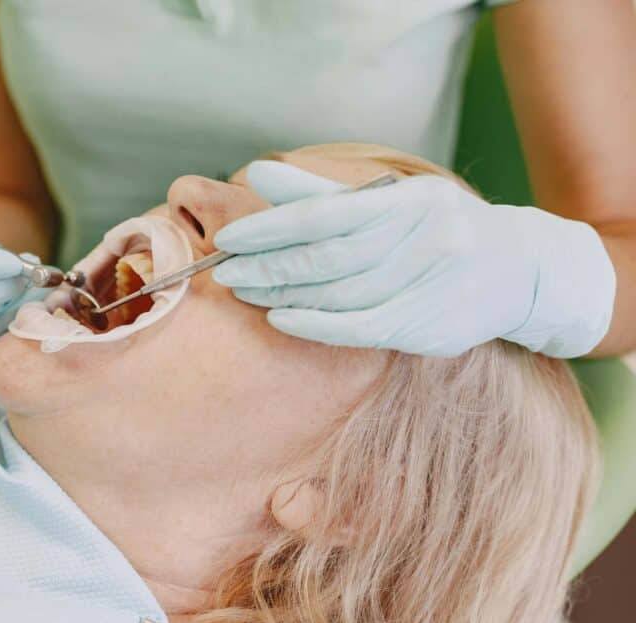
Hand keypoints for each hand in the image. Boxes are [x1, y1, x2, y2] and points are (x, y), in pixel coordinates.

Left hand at [213, 161, 614, 357]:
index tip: (227, 239)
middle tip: (224, 271)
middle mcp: (426, 238)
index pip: (325, 214)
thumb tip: (258, 175)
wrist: (518, 271)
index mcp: (409, 199)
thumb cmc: (433, 230)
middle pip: (328, 258)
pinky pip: (361, 329)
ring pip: (340, 295)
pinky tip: (281, 320)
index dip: (269, 228)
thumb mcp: (386, 201)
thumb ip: (318, 193)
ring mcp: (433, 284)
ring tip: (245, 292)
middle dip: (268, 266)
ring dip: (284, 297)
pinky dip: (315, 325)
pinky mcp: (433, 326)